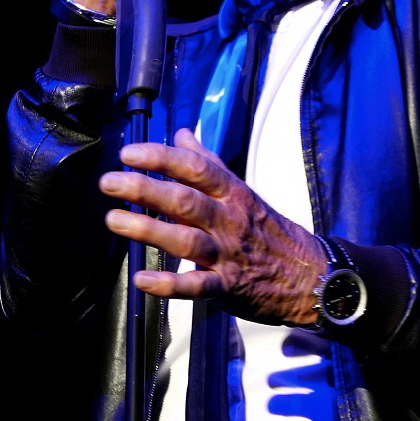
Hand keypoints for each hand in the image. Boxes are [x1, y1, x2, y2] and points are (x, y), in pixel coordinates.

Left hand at [99, 128, 324, 325]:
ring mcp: (227, 254)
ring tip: (114, 220)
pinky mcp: (227, 287)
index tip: (129, 153)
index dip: (161, 158)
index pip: (195, 167)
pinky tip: (142, 280)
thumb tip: (182, 133)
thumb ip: (209, 162)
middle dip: (144, 189)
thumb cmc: (268, 230)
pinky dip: (168, 285)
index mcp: (232, 193)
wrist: (309, 275)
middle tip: (109, 182)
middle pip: (184, 200)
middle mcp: (228, 220)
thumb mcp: (243, 190)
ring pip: (185, 239)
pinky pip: (196, 286)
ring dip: (147, 230)